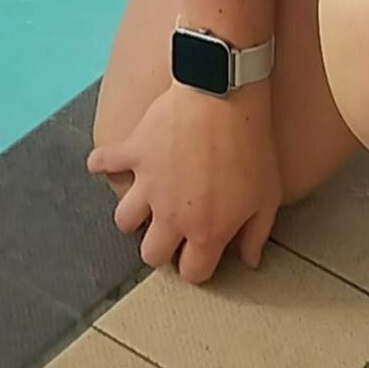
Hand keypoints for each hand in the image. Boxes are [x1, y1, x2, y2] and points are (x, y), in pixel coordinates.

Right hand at [87, 82, 280, 283]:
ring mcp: (148, 184)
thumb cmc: (251, 145)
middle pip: (151, 254)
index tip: (200, 254)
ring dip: (134, 215)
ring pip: (124, 220)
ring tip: (146, 203)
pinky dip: (101, 164)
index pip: (192, 272)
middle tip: (171, 231)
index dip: (197, 266)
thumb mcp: (267, 197)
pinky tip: (103, 164)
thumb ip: (257, 235)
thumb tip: (250, 260)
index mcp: (206, 231)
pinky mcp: (134, 152)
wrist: (225, 95)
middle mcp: (171, 216)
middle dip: (161, 248)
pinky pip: (104, 163)